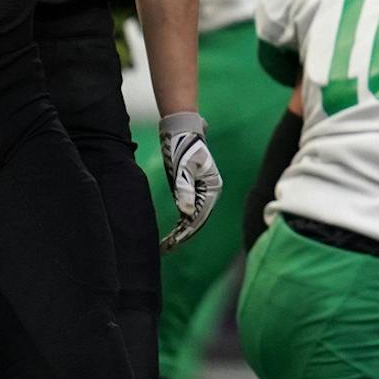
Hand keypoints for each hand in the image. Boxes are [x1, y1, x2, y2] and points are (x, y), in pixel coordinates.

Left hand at [159, 111, 220, 250]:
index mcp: (212, 189)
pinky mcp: (193, 187)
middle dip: (183, 235)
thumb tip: (185, 214)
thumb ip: (184, 191)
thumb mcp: (182, 169)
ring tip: (167, 245)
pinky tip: (173, 230)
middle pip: (198, 219)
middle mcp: (210, 192)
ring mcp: (202, 190)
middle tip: (166, 249)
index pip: (199, 217)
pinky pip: (189, 209)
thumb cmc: (183, 146)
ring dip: (182, 230)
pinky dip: (181, 221)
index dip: (186, 233)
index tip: (172, 244)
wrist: (183, 129)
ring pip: (193, 216)